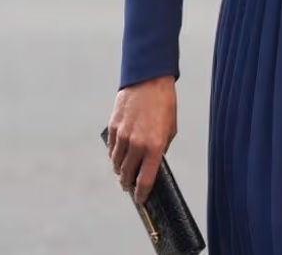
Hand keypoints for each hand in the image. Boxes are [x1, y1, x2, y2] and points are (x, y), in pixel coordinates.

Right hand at [106, 76, 177, 203]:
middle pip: (127, 175)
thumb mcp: (170, 128)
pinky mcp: (113, 129)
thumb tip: (152, 164)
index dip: (142, 193)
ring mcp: (123, 136)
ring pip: (116, 164)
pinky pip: (111, 150)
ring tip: (123, 172)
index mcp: (155, 145)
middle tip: (129, 187)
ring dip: (119, 171)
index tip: (141, 200)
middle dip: (128, 183)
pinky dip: (114, 155)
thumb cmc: (164, 105)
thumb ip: (160, 148)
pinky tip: (119, 156)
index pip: (145, 179)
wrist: (149, 82)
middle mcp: (137, 143)